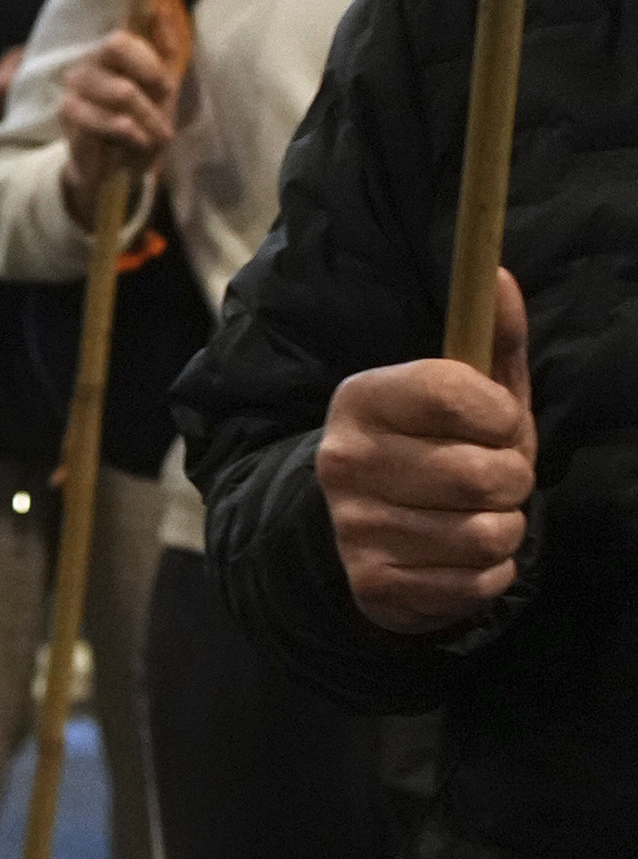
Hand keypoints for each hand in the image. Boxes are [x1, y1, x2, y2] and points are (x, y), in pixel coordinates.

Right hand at [54, 28, 186, 216]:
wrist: (117, 169)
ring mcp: (72, 94)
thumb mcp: (163, 85)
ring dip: (150, 117)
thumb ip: (163, 48)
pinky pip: (115, 122)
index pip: (119, 38)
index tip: (164, 86)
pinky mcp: (71, 122)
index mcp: (105, 57)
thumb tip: (158, 8)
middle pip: (114, 51)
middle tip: (161, 107)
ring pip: (123, 90)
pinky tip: (136, 144)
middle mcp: (83, 68)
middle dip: (150, 81)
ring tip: (154, 135)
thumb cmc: (141, 123)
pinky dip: (136, 136)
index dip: (147, 58)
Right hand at [320, 272, 534, 638]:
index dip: (500, 413)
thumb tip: (499, 275)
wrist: (355, 533)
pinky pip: (477, 581)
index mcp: (362, 399)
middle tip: (492, 480)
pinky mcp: (374, 584)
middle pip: (482, 473)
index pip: (451, 391)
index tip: (500, 423)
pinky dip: (488, 574)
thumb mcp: (461, 389)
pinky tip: (459, 557)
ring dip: (504, 529)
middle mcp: (345, 459)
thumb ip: (488, 337)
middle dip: (513, 480)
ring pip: (487, 533)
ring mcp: (354, 525)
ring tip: (477, 518)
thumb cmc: (432, 448)